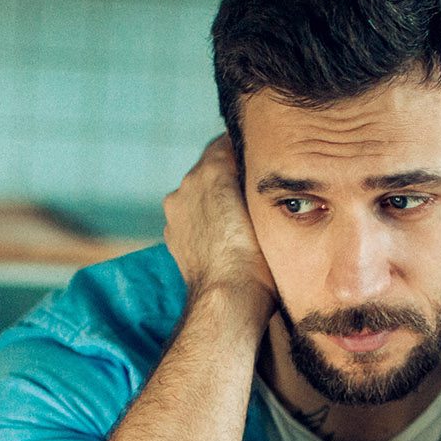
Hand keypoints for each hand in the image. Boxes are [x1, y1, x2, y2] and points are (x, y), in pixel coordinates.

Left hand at [162, 136, 275, 309]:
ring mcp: (177, 210)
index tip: (261, 160)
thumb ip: (255, 175)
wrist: (229, 296)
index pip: (226, 143)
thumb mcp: (266, 204)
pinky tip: (225, 235)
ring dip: (216, 199)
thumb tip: (255, 165)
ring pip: (199, 193)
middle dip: (228, 176)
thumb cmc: (257, 254)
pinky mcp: (174, 234)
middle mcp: (188, 183)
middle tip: (254, 190)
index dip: (245, 151)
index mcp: (211, 168)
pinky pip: (191, 217)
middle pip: (210, 168)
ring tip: (241, 217)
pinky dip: (205, 221)